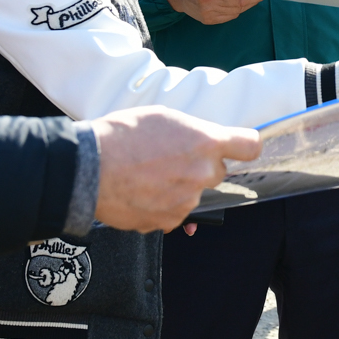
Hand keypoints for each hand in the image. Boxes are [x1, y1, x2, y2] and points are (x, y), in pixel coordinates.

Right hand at [90, 105, 261, 231]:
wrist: (88, 168)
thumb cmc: (120, 135)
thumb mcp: (162, 117)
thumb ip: (193, 132)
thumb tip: (204, 142)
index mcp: (206, 142)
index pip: (250, 146)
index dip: (244, 146)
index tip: (238, 147)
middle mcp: (202, 173)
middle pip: (217, 172)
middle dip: (199, 167)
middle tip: (169, 158)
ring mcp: (187, 201)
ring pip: (193, 194)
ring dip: (178, 187)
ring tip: (146, 175)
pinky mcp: (168, 221)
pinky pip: (173, 213)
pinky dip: (161, 205)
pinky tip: (140, 191)